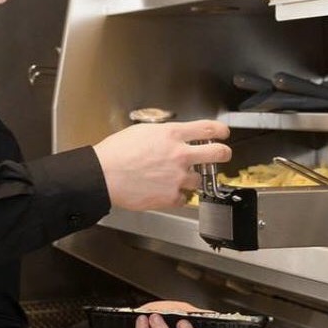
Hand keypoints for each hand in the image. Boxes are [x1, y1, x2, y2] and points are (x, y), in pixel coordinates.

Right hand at [92, 120, 230, 210]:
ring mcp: (178, 177)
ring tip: (176, 178)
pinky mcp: (171, 197)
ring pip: (199, 180)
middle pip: (218, 153)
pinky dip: (177, 196)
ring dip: (191, 179)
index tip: (223, 133)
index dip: (220, 131)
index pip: (208, 129)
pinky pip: (184, 198)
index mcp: (172, 134)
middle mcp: (180, 155)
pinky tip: (165, 191)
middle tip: (222, 155)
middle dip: (224, 154)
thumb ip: (163, 134)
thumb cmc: (116, 153)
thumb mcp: (141, 131)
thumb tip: (173, 138)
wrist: (104, 175)